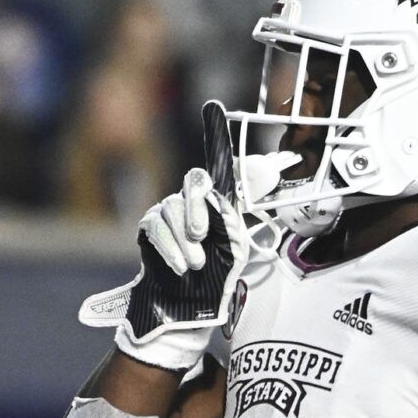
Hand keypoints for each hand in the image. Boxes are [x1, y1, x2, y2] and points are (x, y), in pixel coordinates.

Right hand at [78, 102, 278, 369]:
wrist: (188, 309)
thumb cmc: (215, 277)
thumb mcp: (237, 240)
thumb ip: (245, 204)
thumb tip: (269, 168)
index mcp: (215, 201)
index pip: (216, 161)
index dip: (215, 132)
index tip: (213, 108)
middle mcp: (190, 201)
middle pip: (193, 183)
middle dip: (198, 209)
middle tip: (204, 235)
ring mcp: (166, 212)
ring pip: (174, 209)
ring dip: (186, 240)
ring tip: (196, 265)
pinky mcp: (148, 229)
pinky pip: (156, 227)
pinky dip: (171, 248)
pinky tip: (182, 266)